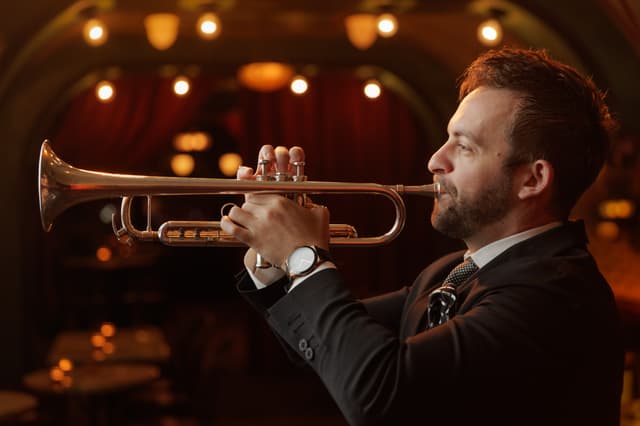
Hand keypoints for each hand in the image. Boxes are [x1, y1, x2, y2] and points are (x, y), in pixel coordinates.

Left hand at [220, 145, 329, 269]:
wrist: (308, 259)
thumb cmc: (314, 240)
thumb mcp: (320, 215)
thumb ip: (313, 205)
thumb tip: (311, 205)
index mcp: (282, 202)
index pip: (259, 191)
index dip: (257, 197)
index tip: (257, 202)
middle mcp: (268, 210)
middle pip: (247, 201)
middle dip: (249, 207)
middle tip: (253, 215)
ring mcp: (259, 225)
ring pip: (237, 211)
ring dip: (237, 215)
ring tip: (241, 220)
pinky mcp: (253, 239)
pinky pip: (232, 228)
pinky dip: (227, 224)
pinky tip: (226, 223)